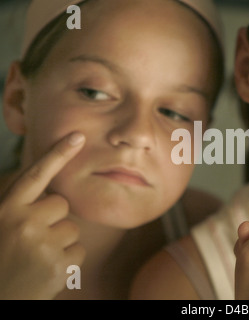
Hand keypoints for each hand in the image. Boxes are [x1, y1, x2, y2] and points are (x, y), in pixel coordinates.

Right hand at [0, 132, 86, 298]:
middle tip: (32, 241)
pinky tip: (47, 272)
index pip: (35, 175)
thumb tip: (56, 197)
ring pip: (73, 229)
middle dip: (53, 219)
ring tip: (37, 258)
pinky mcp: (58, 265)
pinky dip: (67, 262)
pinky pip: (79, 252)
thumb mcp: (4, 226)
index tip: (77, 136)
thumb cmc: (2, 260)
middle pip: (61, 204)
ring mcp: (41, 244)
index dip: (57, 154)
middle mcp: (22, 222)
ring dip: (61, 243)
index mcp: (5, 210)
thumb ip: (24, 208)